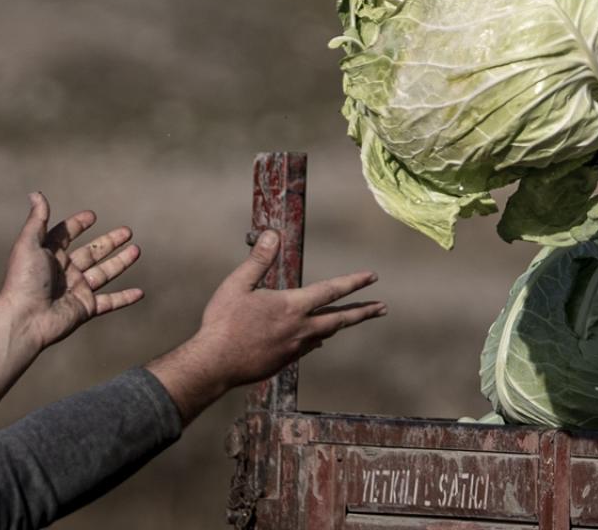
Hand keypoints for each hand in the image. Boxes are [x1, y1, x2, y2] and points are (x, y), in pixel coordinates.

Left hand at [0, 192, 143, 349]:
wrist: (24, 318)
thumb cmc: (24, 280)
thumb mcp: (29, 244)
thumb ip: (37, 220)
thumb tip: (36, 193)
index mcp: (49, 255)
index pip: (66, 235)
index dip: (77, 224)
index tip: (92, 216)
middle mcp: (64, 271)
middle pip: (92, 252)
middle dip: (110, 241)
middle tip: (127, 231)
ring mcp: (76, 289)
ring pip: (104, 273)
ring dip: (121, 262)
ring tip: (137, 250)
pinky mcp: (85, 308)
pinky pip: (109, 302)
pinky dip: (125, 298)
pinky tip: (140, 293)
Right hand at [147, 229, 385, 424]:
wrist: (214, 364)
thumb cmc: (223, 323)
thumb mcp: (238, 285)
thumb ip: (258, 260)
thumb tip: (272, 234)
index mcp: (292, 306)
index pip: (331, 290)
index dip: (354, 282)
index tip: (373, 276)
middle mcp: (300, 328)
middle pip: (340, 319)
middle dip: (364, 312)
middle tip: (383, 308)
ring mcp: (295, 348)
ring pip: (325, 333)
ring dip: (341, 324)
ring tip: (352, 318)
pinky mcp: (285, 361)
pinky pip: (309, 346)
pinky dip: (318, 337)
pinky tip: (317, 337)